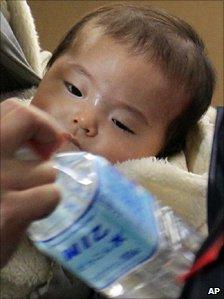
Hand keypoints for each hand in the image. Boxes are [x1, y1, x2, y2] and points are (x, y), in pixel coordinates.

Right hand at [0, 99, 65, 267]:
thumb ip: (8, 148)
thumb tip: (45, 139)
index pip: (13, 109)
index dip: (37, 122)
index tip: (43, 141)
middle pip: (27, 118)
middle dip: (48, 132)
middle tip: (47, 154)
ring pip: (47, 170)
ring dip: (43, 185)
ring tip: (25, 198)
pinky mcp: (9, 211)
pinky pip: (51, 195)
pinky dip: (47, 205)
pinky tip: (28, 215)